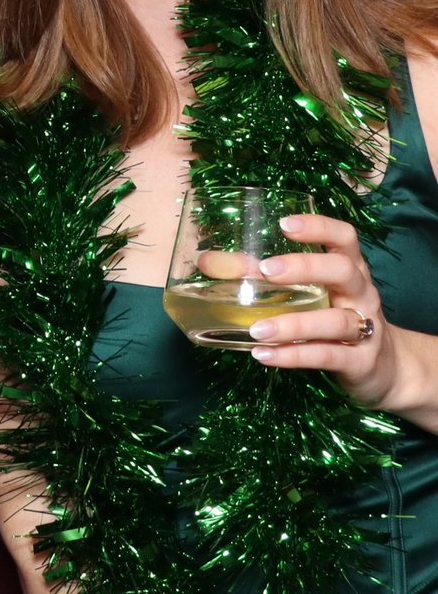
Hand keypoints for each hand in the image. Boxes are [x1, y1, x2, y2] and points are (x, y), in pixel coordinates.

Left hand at [249, 213, 416, 407]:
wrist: (385, 369)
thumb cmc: (334, 318)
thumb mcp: (311, 294)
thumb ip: (265, 277)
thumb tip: (208, 262)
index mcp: (350, 269)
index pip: (345, 238)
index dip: (319, 227)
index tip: (284, 224)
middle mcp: (361, 294)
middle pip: (343, 271)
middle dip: (305, 267)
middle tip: (266, 270)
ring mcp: (365, 328)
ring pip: (335, 320)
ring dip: (293, 324)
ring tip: (256, 329)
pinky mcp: (361, 362)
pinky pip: (327, 356)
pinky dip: (294, 356)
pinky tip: (264, 354)